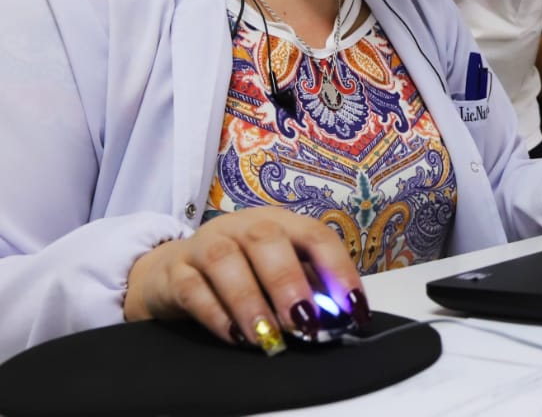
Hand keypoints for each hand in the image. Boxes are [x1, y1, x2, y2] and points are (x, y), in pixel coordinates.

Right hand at [123, 206, 365, 352]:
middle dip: (289, 282)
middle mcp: (244, 226)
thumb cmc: (242, 272)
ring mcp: (205, 244)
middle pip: (267, 240)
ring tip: (268, 336)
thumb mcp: (278, 273)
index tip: (352, 308)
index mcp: (280, 223)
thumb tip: (340, 315)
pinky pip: (191, 289)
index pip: (315, 236)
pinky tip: (234, 336)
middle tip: (304, 323)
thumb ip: (308, 288)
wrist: (171, 271)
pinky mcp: (174, 271)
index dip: (337, 270)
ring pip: (225, 261)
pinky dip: (214, 314)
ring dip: (250, 300)